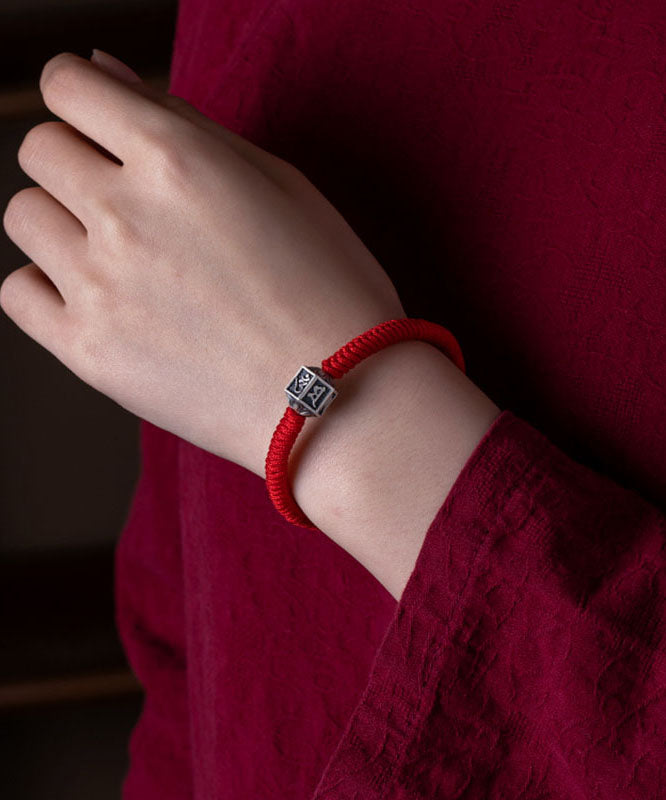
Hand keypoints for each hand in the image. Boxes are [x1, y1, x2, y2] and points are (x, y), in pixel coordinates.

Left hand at [1, 50, 404, 477]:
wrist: (339, 398)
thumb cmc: (329, 290)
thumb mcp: (280, 184)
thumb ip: (183, 122)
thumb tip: (103, 72)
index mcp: (176, 159)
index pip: (68, 85)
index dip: (83, 97)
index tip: (100, 123)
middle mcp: (124, 213)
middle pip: (39, 149)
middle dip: (78, 162)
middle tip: (132, 205)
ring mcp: (98, 285)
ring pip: (24, 216)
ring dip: (64, 224)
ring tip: (123, 260)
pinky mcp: (87, 350)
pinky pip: (19, 293)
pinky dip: (48, 288)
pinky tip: (101, 300)